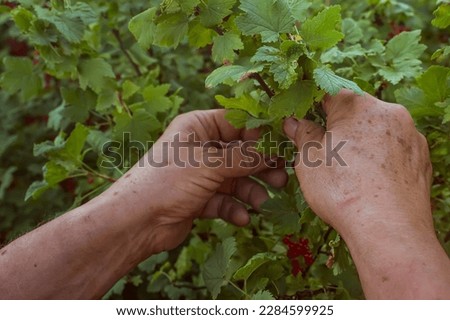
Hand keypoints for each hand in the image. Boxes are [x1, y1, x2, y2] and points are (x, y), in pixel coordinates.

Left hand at [109, 110, 286, 253]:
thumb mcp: (210, 164)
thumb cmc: (168, 180)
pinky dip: (234, 208)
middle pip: (239, 153)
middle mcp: (200, 148)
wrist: (136, 221)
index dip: (260, 134)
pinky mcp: (198, 198)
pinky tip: (242, 218)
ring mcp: (199, 174)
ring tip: (263, 202)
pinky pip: (224, 200)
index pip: (237, 123)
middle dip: (259, 166)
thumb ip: (244, 158)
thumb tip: (274, 151)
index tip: (282, 146)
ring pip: (234, 179)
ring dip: (250, 191)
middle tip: (281, 177)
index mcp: (198, 127)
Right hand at [284, 90, 432, 236]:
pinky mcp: (422, 158)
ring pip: (378, 130)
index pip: (331, 93)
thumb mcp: (309, 159)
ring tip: (350, 171)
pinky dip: (382, 157)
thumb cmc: (342, 189)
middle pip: (358, 111)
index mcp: (357, 106)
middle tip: (327, 153)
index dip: (316, 107)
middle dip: (341, 127)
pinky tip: (371, 179)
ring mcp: (410, 135)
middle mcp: (389, 113)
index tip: (308, 123)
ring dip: (363, 141)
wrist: (387, 228)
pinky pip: (395, 149)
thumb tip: (294, 122)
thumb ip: (303, 134)